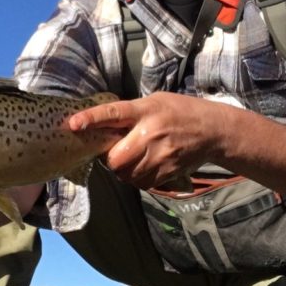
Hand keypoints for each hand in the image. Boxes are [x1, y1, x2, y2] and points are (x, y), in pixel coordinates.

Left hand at [68, 92, 223, 189]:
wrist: (213, 130)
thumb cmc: (178, 111)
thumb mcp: (153, 102)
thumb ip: (129, 114)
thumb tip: (101, 126)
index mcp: (145, 110)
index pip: (113, 114)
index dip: (91, 118)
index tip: (73, 124)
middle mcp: (151, 132)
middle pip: (116, 158)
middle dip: (111, 158)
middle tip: (117, 151)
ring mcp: (161, 155)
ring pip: (126, 174)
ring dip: (123, 170)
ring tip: (134, 158)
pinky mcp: (168, 171)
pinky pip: (141, 183)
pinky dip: (137, 178)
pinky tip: (145, 166)